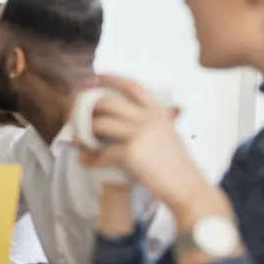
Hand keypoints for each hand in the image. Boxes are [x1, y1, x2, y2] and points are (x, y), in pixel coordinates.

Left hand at [75, 75, 209, 212]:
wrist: (186, 187)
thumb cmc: (177, 166)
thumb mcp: (168, 135)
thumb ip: (152, 124)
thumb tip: (130, 121)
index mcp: (158, 111)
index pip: (133, 86)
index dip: (112, 79)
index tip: (96, 76)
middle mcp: (149, 118)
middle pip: (109, 102)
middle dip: (88, 108)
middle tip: (76, 116)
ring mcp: (140, 133)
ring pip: (100, 124)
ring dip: (84, 134)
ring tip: (78, 142)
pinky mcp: (131, 152)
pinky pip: (101, 153)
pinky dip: (90, 159)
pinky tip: (85, 163)